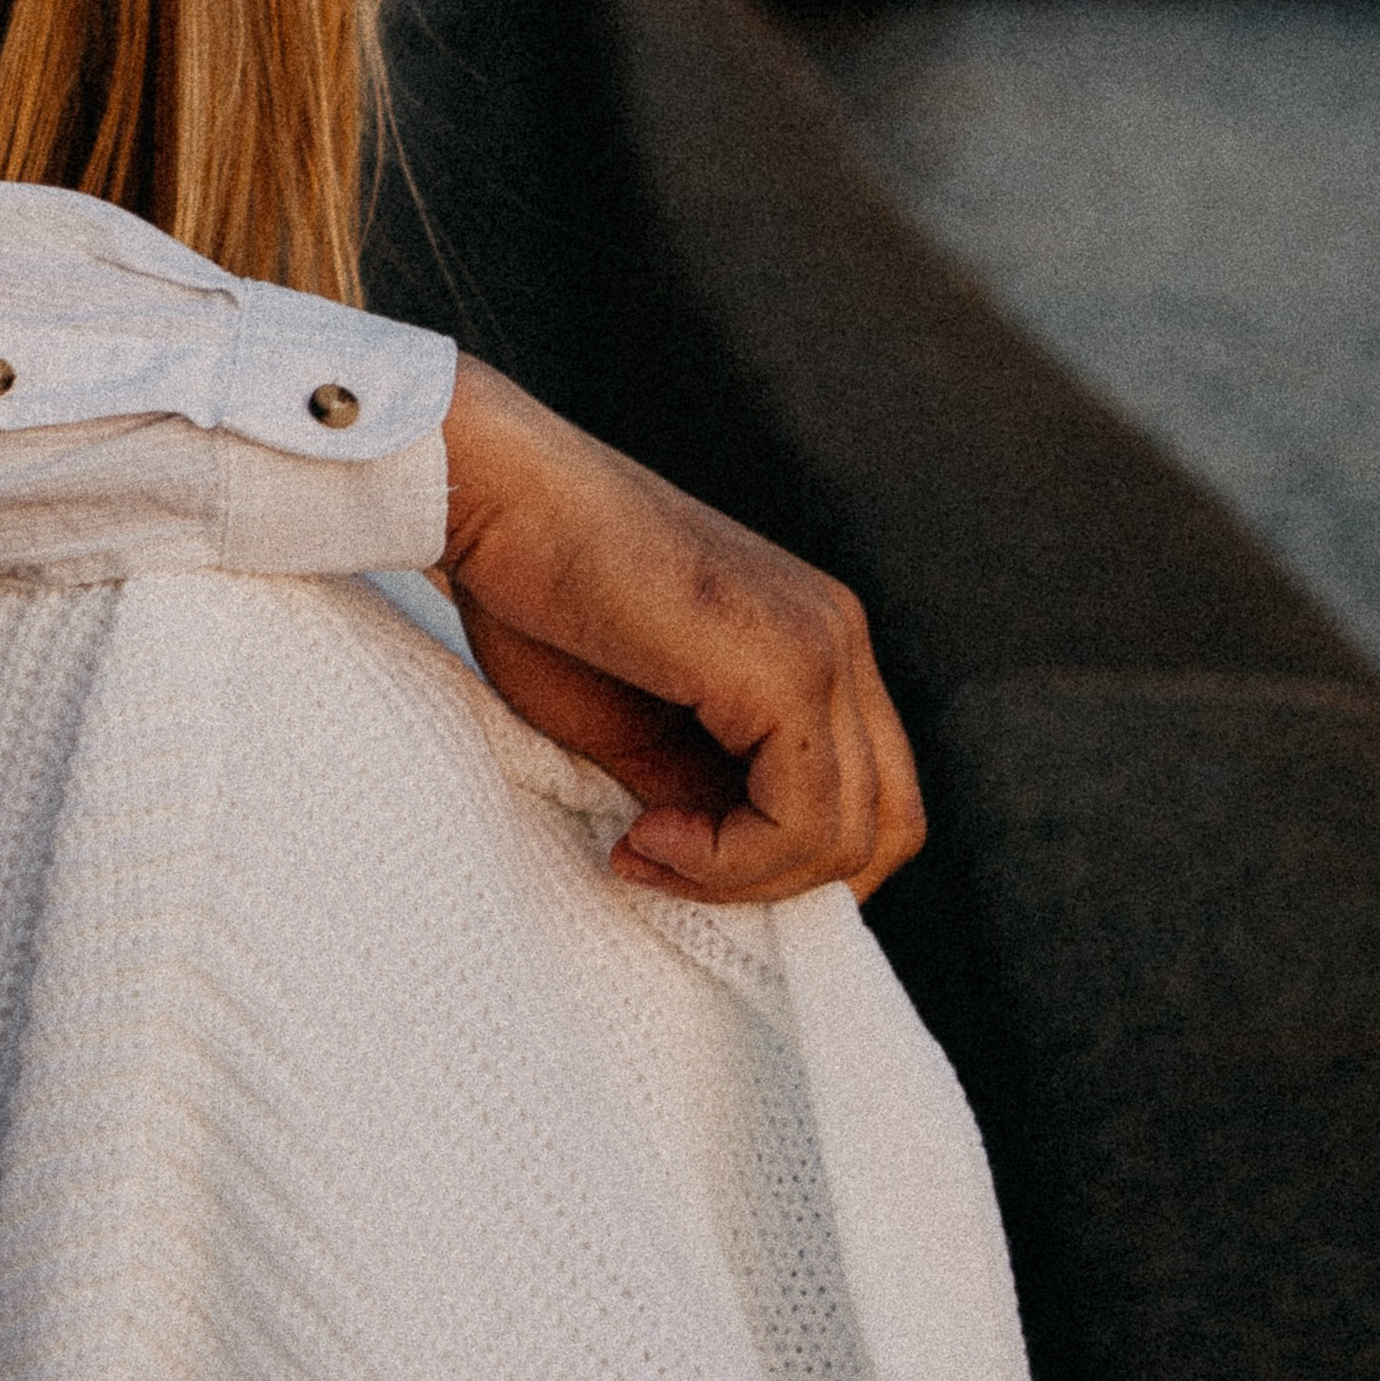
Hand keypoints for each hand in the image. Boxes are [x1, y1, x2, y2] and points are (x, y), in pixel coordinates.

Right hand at [435, 356, 924, 906]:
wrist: (493, 498)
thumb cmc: (538, 600)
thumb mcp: (637, 730)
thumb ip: (707, 794)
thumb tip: (740, 874)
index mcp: (817, 643)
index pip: (868, 798)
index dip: (782, 863)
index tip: (667, 853)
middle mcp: (841, 638)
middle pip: (886, 825)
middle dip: (778, 882)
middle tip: (664, 865)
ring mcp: (825, 645)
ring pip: (855, 833)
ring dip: (743, 876)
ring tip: (643, 845)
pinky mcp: (788, 665)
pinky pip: (804, 817)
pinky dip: (730, 858)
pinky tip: (648, 830)